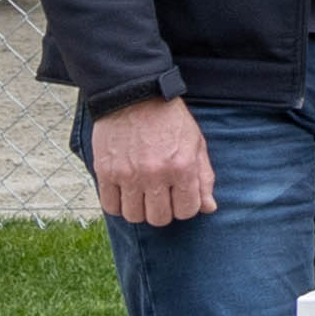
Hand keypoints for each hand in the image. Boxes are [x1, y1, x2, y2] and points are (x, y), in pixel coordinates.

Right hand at [87, 95, 215, 226]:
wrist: (135, 97)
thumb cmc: (170, 120)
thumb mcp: (196, 144)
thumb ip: (204, 178)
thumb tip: (209, 208)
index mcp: (182, 167)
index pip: (187, 210)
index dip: (185, 207)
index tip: (180, 197)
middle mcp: (155, 174)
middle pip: (159, 218)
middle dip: (163, 211)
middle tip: (161, 197)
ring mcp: (128, 175)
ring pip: (134, 216)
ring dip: (140, 210)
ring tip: (142, 195)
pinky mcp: (105, 172)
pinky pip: (110, 206)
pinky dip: (118, 205)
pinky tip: (125, 193)